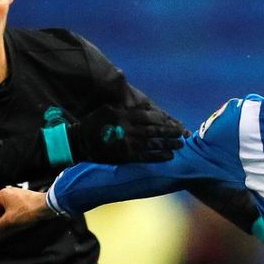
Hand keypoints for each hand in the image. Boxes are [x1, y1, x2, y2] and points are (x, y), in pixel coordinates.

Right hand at [0, 187, 54, 236]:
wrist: (48, 206)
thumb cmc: (29, 210)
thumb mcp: (9, 221)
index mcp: (2, 194)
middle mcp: (9, 193)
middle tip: (7, 225)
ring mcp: (17, 197)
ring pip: (6, 210)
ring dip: (8, 218)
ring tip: (16, 222)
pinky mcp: (24, 201)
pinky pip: (14, 210)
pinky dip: (15, 216)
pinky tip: (22, 220)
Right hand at [67, 104, 186, 163]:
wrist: (80, 143)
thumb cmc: (94, 124)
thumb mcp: (108, 109)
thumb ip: (126, 107)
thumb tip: (145, 106)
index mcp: (124, 116)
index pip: (150, 116)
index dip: (164, 120)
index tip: (173, 122)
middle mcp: (128, 129)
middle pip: (155, 130)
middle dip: (170, 132)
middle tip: (182, 135)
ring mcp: (127, 144)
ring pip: (153, 143)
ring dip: (168, 144)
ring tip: (180, 145)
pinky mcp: (126, 157)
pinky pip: (146, 157)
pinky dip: (159, 156)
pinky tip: (169, 156)